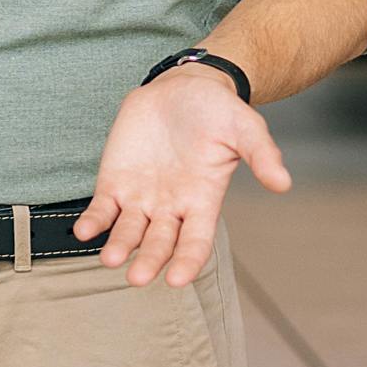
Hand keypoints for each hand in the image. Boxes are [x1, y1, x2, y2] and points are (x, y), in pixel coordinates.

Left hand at [72, 64, 289, 286]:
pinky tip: (84, 230)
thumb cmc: (217, 111)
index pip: (196, 241)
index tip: (177, 279)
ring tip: (109, 258)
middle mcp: (170, 207)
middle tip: (137, 278)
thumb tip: (283, 183)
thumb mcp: (245, 128)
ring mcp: (141, 197)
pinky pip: (102, 208)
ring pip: (128, 231)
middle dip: (149, 260)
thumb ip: (262, 155)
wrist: (183, 87)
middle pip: (159, 243)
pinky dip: (93, 221)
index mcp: (203, 201)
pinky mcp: (115, 182)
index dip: (187, 261)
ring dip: (118, 246)